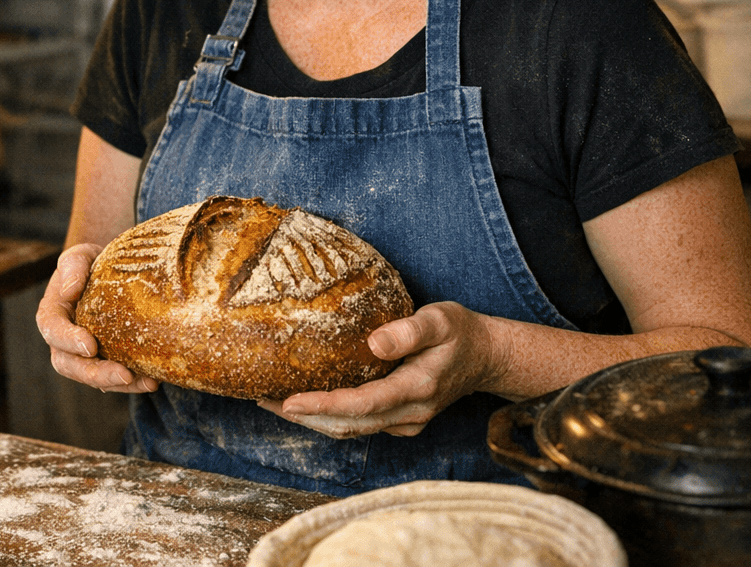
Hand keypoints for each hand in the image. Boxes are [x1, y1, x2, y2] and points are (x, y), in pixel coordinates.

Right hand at [35, 244, 158, 394]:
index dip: (68, 340)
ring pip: (92, 378)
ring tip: (147, 383)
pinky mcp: (104, 361)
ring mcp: (82, 354)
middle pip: (69, 364)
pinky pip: (112, 378)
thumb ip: (73, 266)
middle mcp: (63, 338)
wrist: (110, 272)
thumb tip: (70, 290)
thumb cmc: (92, 262)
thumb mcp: (82, 255)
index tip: (91, 345)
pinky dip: (132, 383)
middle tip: (123, 374)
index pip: (52, 329)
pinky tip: (152, 381)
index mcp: (53, 312)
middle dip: (95, 374)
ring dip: (117, 384)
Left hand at [259, 301, 499, 437]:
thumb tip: (375, 343)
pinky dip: (330, 418)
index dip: (323, 406)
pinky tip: (306, 403)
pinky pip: (359, 425)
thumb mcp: (441, 320)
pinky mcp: (400, 420)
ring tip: (272, 401)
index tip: (289, 401)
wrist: (486, 357)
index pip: (361, 405)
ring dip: (312, 421)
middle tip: (264, 399)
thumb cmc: (460, 333)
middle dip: (304, 418)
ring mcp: (405, 422)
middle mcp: (409, 414)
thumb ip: (409, 331)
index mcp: (416, 389)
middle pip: (348, 425)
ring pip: (351, 430)